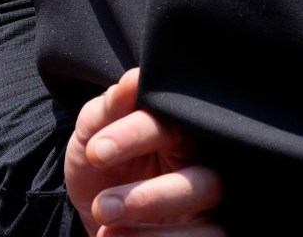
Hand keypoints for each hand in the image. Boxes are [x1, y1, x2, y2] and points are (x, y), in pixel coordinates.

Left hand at [65, 69, 223, 235]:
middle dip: (149, 196)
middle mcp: (206, 167)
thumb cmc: (100, 168)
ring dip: (156, 228)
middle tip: (103, 206)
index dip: (136, 134)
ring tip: (107, 226)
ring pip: (208, 221)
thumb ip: (107, 111)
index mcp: (181, 132)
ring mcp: (212, 208)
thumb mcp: (90, 138)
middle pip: (202, 178)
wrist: (92, 216)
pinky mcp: (209, 234)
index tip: (95, 151)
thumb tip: (133, 80)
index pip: (173, 124)